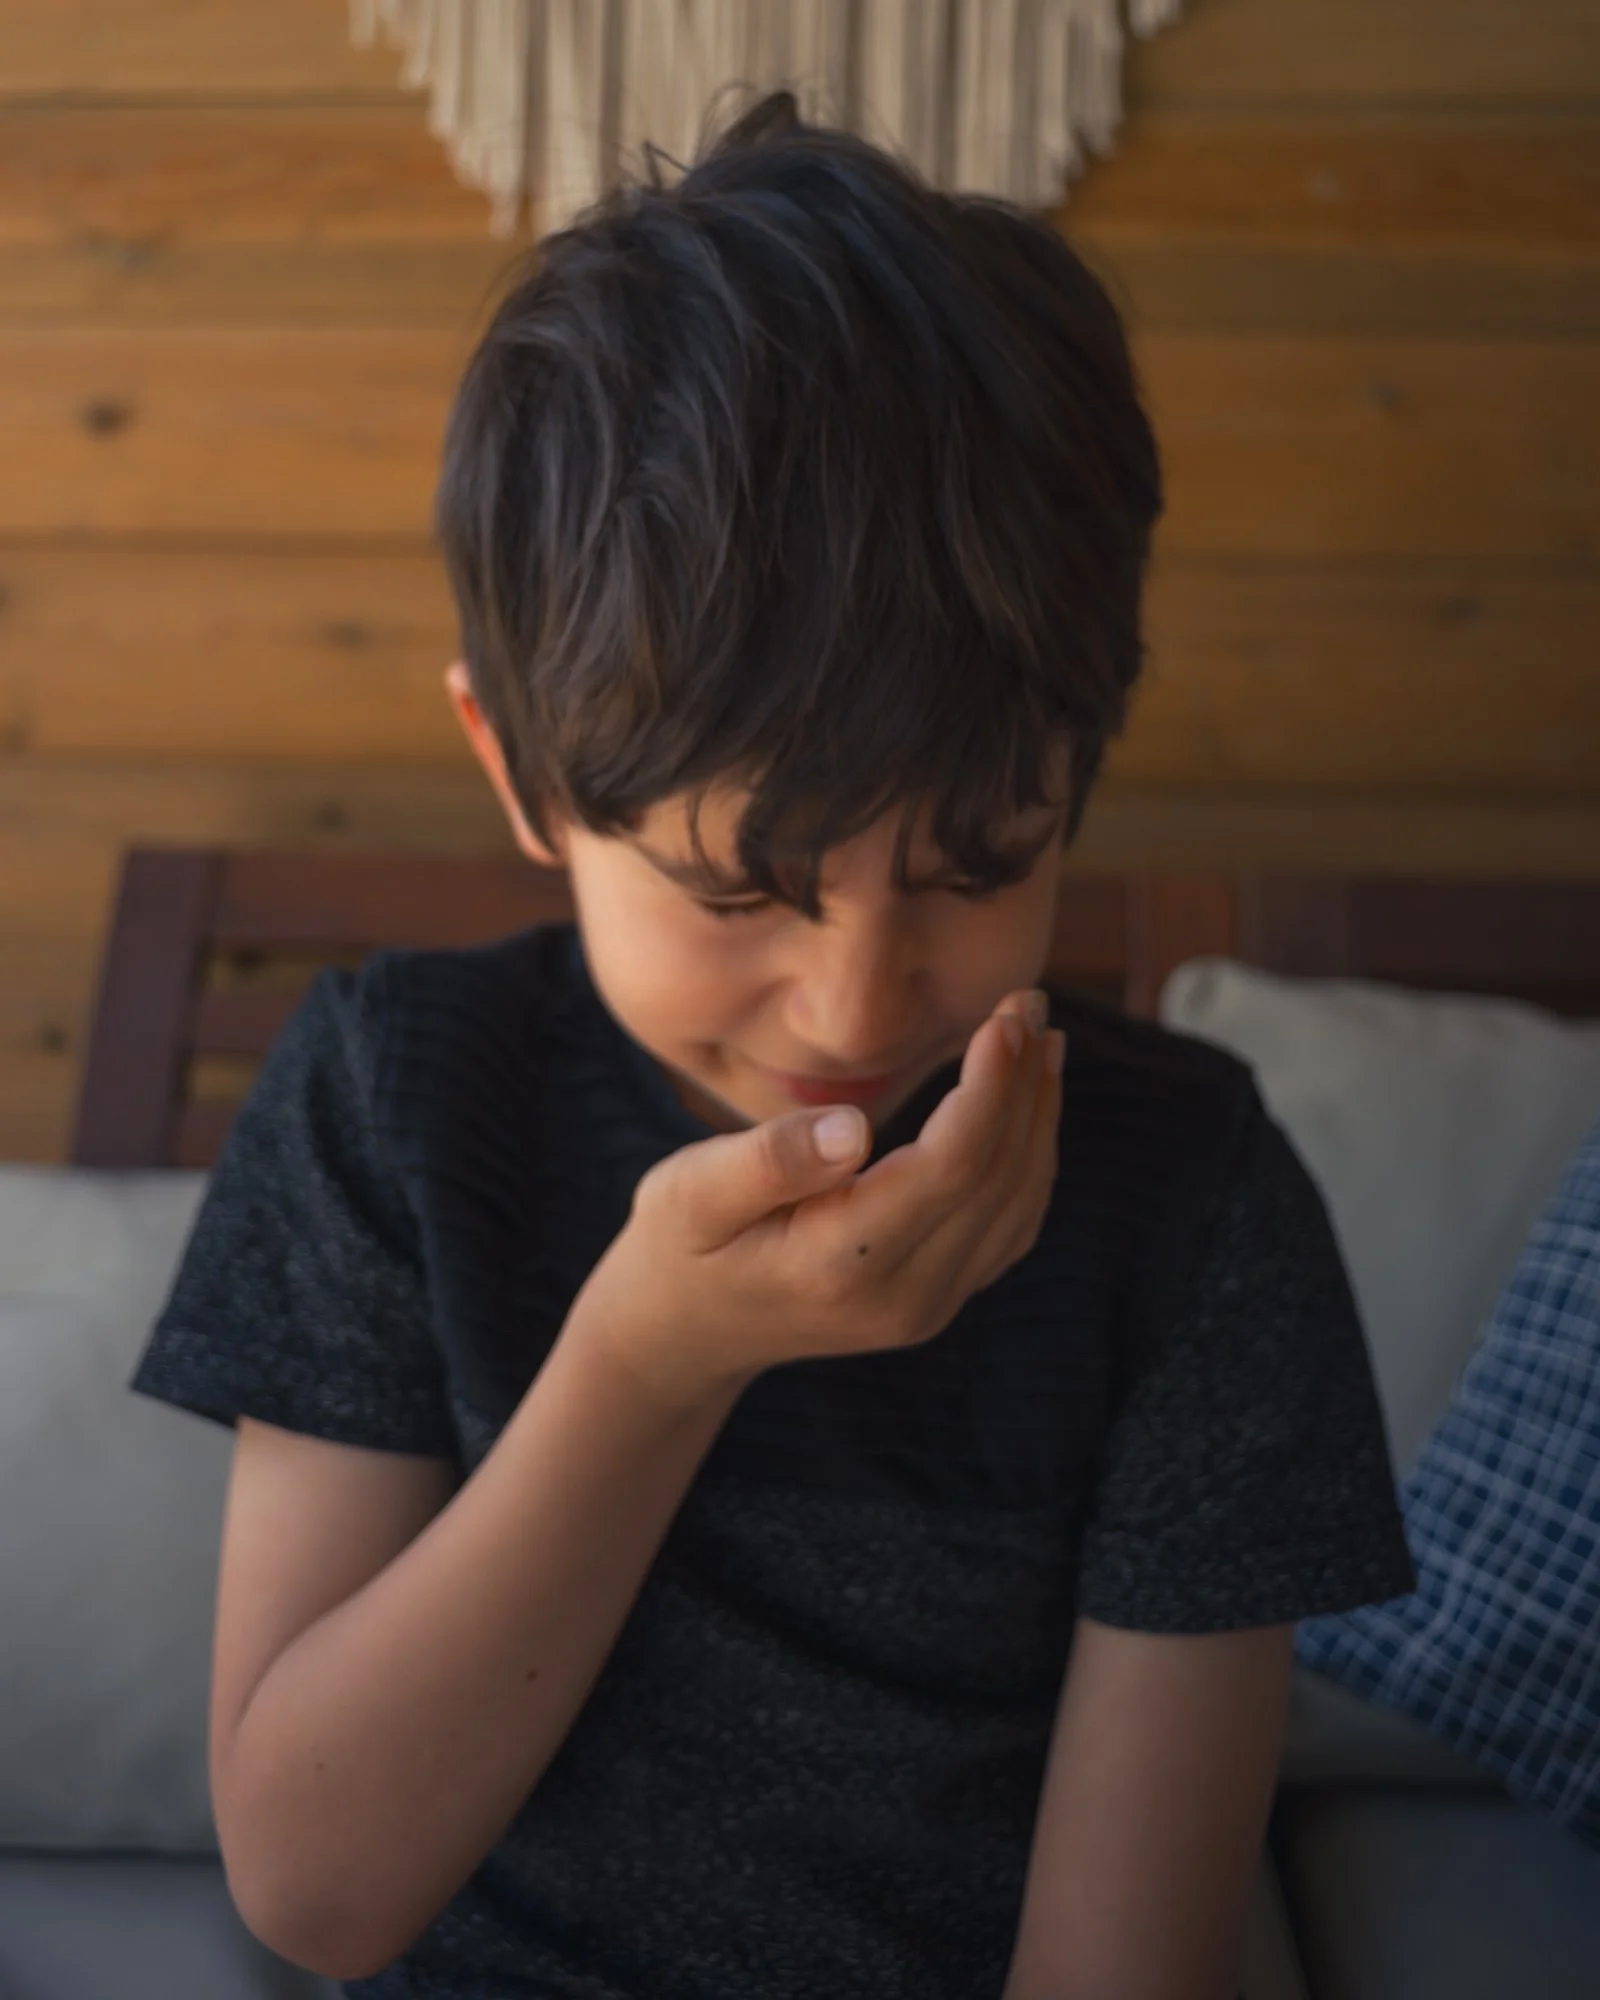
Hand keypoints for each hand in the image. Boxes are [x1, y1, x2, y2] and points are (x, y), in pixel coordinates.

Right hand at [565, 989, 1064, 1409]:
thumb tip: (855, 1127)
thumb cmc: (680, 1244)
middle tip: (1029, 1002)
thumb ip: (769, 1160)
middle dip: (1023, 1085)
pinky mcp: (938, 1300)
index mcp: (842, 1265)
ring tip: (1042, 1038)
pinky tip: (1028, 1100)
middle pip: (997, 1181)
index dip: (990, 1089)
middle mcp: (903, 1299)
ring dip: (1038, 1117)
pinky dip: (1029, 1156)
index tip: (1004, 1018)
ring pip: (1017, 1204)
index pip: (951, 1168)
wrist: (683, 1335)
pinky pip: (1009, 1225)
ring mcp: (928, 1308)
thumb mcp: (691, 1194)